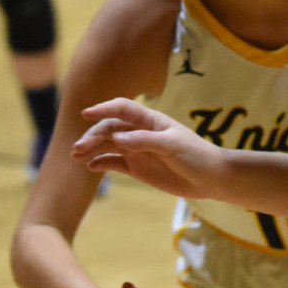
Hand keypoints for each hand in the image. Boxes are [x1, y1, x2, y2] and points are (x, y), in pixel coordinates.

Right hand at [73, 97, 222, 198]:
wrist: (210, 178)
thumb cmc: (196, 156)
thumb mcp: (173, 146)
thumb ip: (145, 140)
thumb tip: (116, 137)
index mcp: (151, 120)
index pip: (123, 108)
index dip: (103, 108)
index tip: (85, 114)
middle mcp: (140, 132)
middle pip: (110, 128)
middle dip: (93, 136)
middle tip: (78, 149)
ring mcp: (137, 150)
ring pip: (108, 145)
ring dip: (92, 148)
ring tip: (77, 157)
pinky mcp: (136, 168)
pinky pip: (113, 163)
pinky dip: (100, 163)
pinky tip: (91, 167)